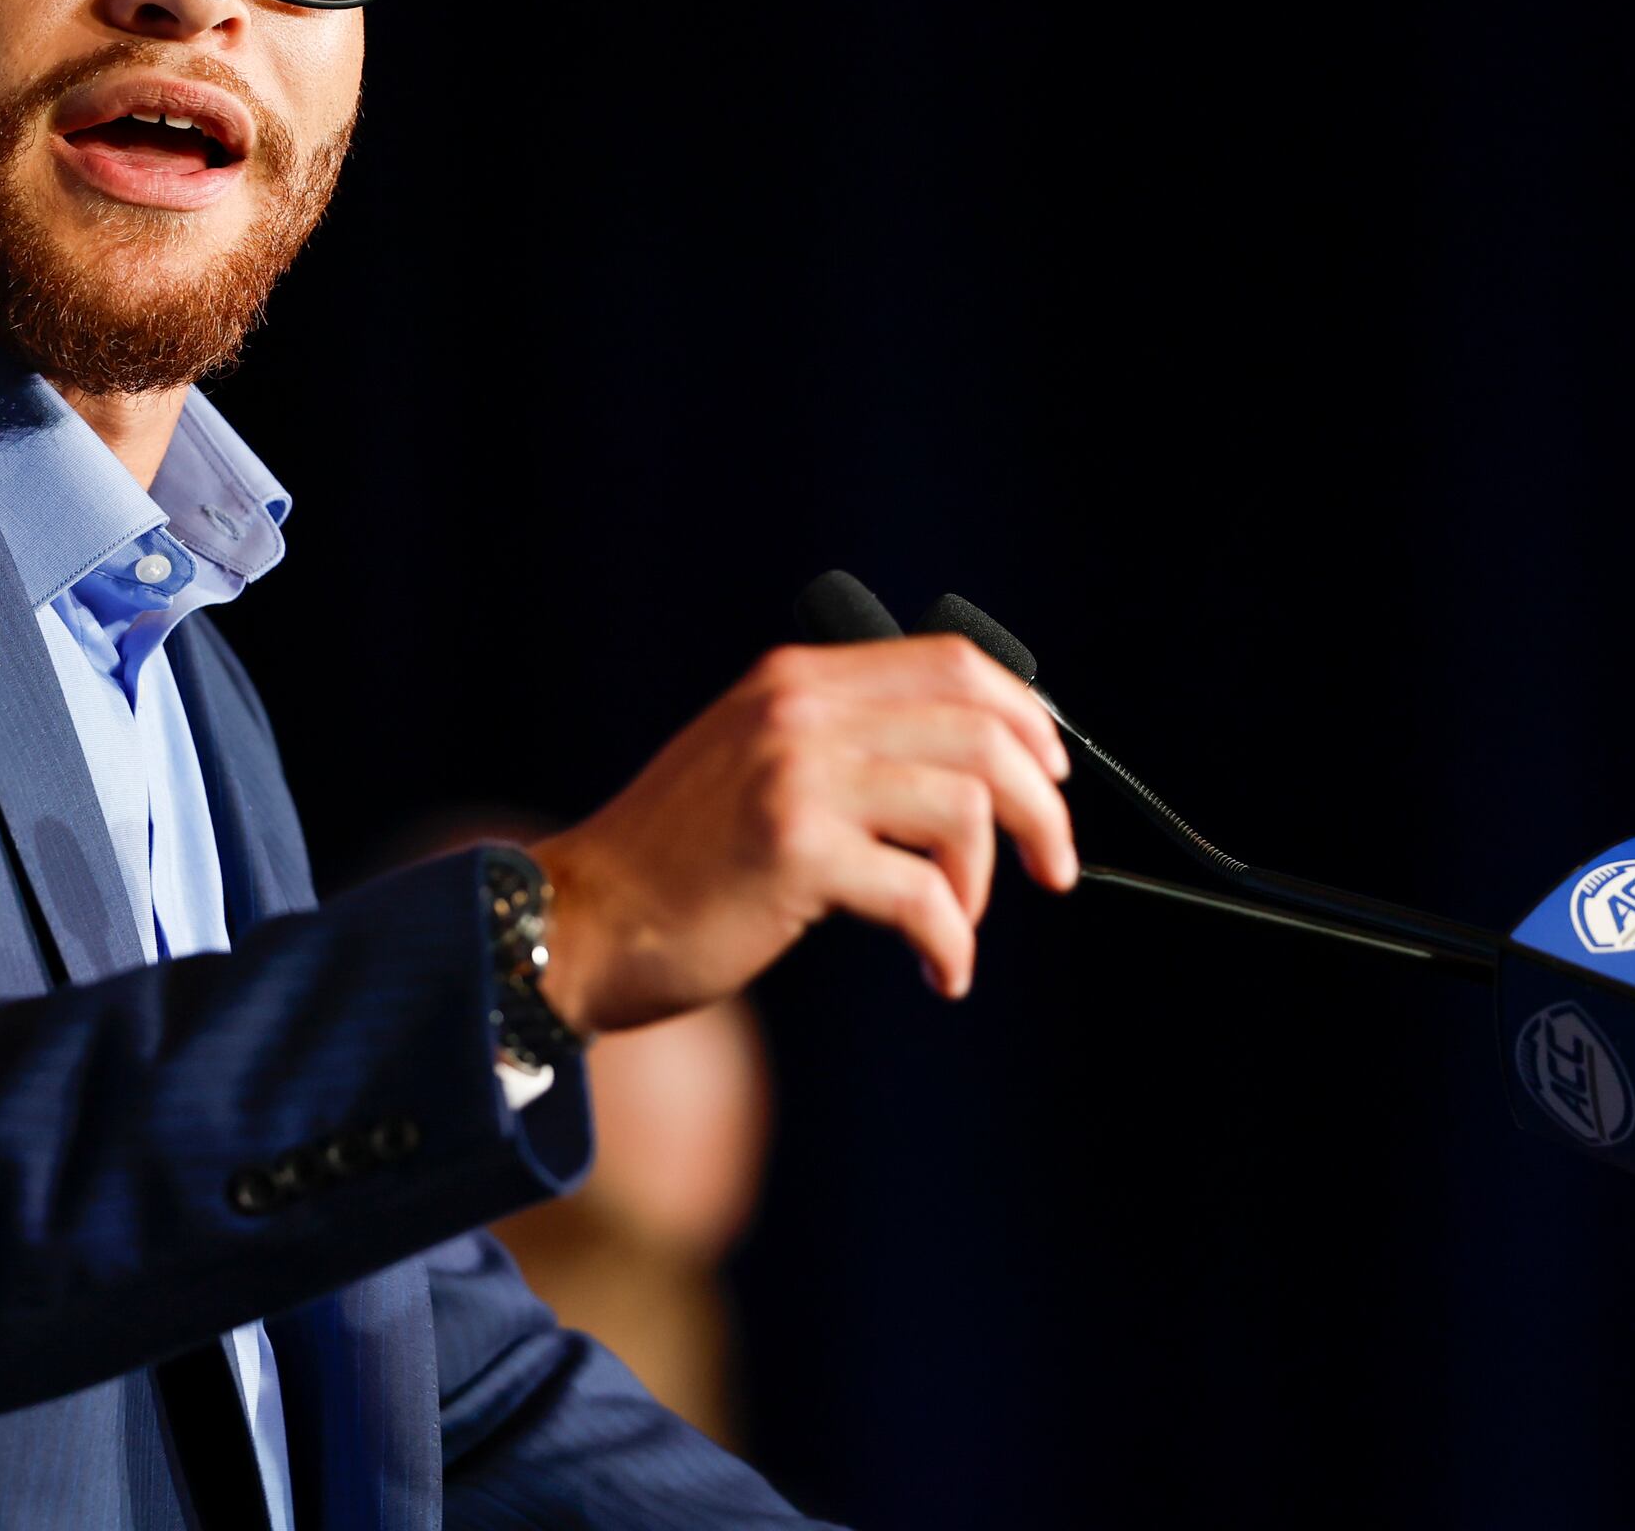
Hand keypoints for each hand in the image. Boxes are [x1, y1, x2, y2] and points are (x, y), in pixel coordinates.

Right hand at [527, 635, 1079, 1034]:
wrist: (580, 921)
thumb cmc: (676, 866)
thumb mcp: (754, 766)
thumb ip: (839, 746)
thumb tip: (971, 771)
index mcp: (795, 681)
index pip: (953, 662)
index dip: (1024, 717)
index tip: (1051, 777)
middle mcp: (799, 711)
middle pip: (980, 729)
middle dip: (1041, 805)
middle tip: (1053, 867)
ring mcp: (796, 776)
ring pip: (967, 804)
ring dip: (985, 882)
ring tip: (956, 929)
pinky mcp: (794, 852)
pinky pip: (925, 894)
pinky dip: (952, 941)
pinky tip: (941, 972)